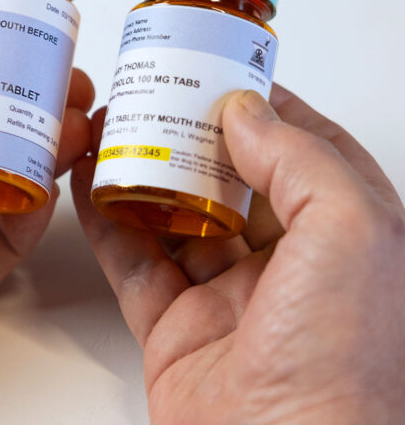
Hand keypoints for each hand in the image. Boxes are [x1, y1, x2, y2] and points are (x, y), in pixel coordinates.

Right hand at [71, 86, 404, 422]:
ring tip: (113, 129)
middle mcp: (294, 269)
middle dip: (194, 135)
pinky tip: (89, 186)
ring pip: (179, 217)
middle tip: (157, 94)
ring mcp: (232, 299)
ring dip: (144, 171)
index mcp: (352, 242)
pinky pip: (135, 263)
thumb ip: (298, 158)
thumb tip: (246, 112)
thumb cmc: (346, 367)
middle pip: (234, 181)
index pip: (310, 153)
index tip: (226, 74)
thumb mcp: (352, 231)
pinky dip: (108, 222)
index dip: (268, 109)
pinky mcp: (177, 330)